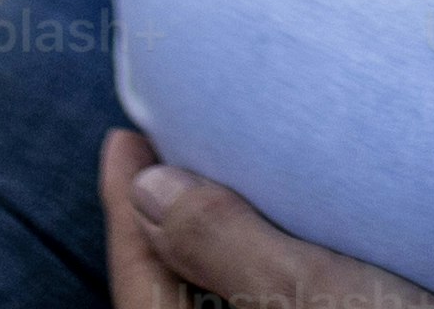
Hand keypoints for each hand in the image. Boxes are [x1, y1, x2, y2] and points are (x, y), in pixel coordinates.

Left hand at [112, 130, 433, 308]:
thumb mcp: (310, 289)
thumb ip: (221, 243)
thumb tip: (150, 189)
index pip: (144, 285)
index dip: (125, 212)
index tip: (123, 139)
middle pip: (182, 291)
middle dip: (167, 221)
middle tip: (157, 141)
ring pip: (230, 292)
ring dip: (217, 234)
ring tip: (214, 164)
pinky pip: (272, 295)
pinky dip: (262, 250)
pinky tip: (282, 211)